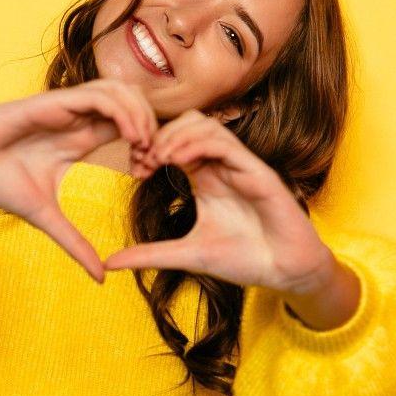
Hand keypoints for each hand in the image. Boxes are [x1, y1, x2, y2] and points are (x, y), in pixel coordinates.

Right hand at [0, 80, 156, 281]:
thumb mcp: (46, 217)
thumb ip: (76, 243)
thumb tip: (101, 279)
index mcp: (80, 138)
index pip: (128, 127)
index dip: (147, 145)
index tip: (148, 173)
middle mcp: (78, 118)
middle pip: (133, 103)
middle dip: (152, 127)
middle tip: (154, 159)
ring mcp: (68, 107)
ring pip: (121, 91)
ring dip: (141, 115)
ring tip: (144, 146)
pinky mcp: (53, 101)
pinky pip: (99, 95)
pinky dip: (122, 110)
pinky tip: (129, 135)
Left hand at [104, 109, 336, 294]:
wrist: (284, 271)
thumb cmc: (243, 260)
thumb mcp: (186, 256)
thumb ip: (149, 255)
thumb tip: (110, 263)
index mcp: (205, 177)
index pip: (174, 143)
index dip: (150, 148)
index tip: (134, 169)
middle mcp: (221, 165)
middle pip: (186, 123)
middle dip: (159, 135)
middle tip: (141, 159)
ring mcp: (240, 165)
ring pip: (205, 125)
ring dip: (176, 135)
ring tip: (157, 157)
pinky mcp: (257, 171)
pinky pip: (224, 142)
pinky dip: (197, 144)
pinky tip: (177, 160)